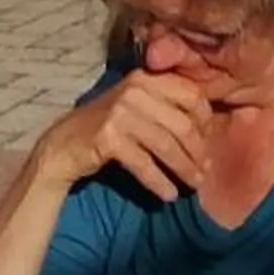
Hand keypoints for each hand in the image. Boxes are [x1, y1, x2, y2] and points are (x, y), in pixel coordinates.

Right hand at [29, 73, 211, 205]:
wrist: (64, 144)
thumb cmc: (109, 127)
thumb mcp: (139, 106)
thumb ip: (167, 107)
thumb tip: (208, 128)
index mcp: (148, 78)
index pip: (191, 96)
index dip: (206, 122)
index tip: (210, 144)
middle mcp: (136, 90)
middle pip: (182, 124)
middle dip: (198, 151)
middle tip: (206, 172)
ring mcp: (121, 112)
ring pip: (166, 145)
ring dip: (183, 169)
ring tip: (194, 185)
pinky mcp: (109, 138)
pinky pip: (144, 164)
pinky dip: (159, 182)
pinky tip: (169, 195)